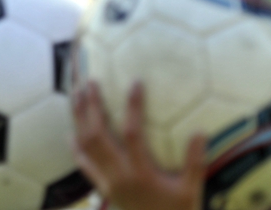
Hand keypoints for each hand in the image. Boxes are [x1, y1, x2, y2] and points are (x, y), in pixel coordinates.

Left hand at [71, 81, 206, 209]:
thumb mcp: (192, 190)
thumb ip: (195, 163)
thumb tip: (200, 132)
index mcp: (141, 173)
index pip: (132, 133)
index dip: (132, 107)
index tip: (135, 82)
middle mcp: (119, 176)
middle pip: (97, 135)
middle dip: (92, 107)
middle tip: (90, 81)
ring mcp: (107, 182)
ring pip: (86, 146)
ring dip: (79, 119)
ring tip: (76, 95)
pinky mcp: (103, 189)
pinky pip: (84, 166)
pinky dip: (76, 148)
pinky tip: (70, 133)